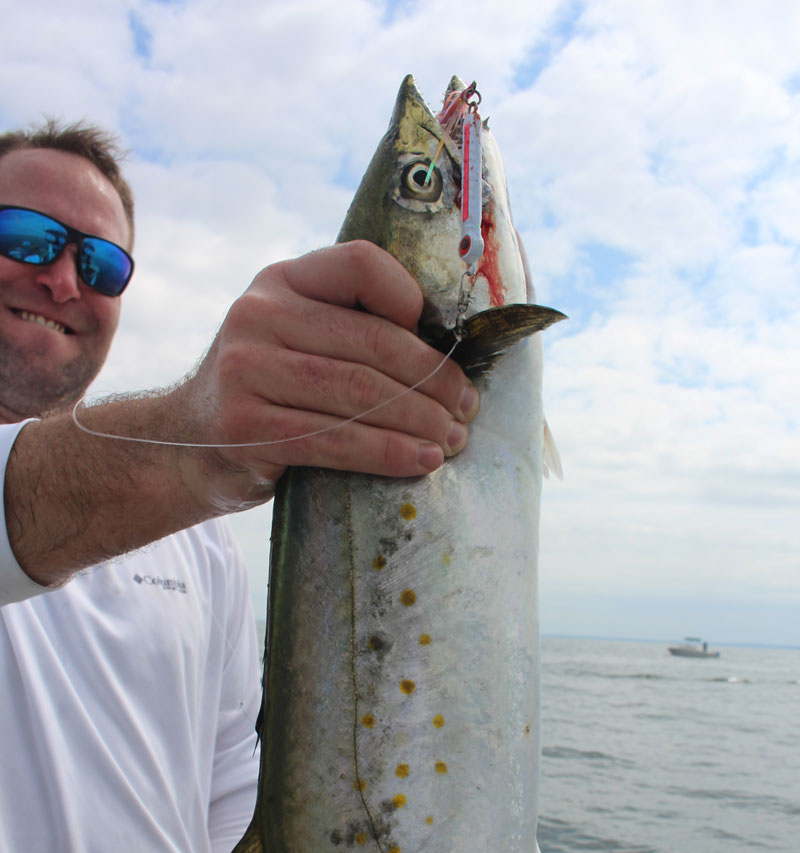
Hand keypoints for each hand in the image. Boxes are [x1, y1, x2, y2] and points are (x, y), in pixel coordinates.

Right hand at [181, 239, 479, 510]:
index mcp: (280, 280)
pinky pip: (336, 440)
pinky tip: (422, 462)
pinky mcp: (246, 429)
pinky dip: (388, 453)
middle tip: (467, 408)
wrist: (187, 446)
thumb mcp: (294, 337)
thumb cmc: (268, 392)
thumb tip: (445, 344)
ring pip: (359, 394)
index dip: (411, 298)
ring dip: (420, 421)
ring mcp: (246, 372)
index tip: (441, 344)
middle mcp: (257, 315)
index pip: (361, 264)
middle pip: (371, 343)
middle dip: (433, 379)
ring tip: (454, 439)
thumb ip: (347, 326)